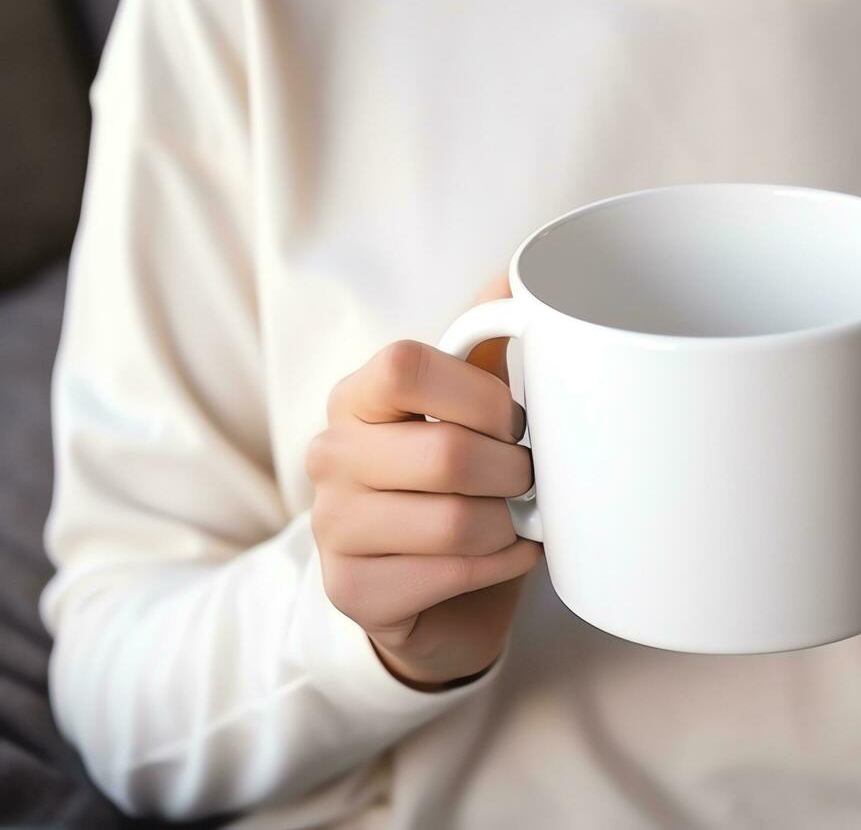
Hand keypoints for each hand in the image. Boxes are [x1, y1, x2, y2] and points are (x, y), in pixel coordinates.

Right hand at [307, 279, 539, 689]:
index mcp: (357, 396)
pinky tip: (504, 556)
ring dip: (510, 524)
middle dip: (515, 472)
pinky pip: (452, 573)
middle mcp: (331, 455)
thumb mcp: (469, 407)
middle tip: (528, 480)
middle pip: (447, 454)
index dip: (481, 395)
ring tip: (516, 519)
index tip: (513, 420)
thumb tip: (518, 271)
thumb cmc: (457, 482)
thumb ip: (485, 340)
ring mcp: (332, 527)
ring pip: (457, 521)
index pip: (406, 365)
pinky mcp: (351, 590)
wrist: (433, 588)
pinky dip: (500, 566)